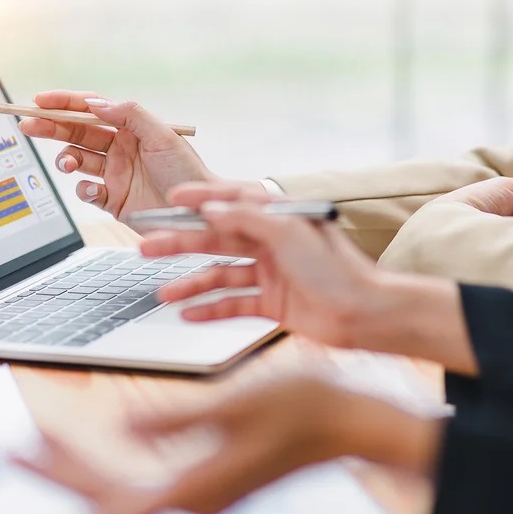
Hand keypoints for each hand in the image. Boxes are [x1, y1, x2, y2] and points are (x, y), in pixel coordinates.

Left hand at [13, 377, 440, 513]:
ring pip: (126, 490)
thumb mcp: (237, 404)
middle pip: (111, 499)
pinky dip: (114, 467)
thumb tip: (123, 432)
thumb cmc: (303, 409)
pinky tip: (100, 452)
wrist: (347, 422)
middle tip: (15, 453)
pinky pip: (146, 482)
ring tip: (42, 449)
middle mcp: (195, 500)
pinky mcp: (210, 481)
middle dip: (62, 477)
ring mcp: (203, 494)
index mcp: (197, 488)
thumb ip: (178, 421)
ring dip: (83, 470)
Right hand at [19, 90, 227, 218]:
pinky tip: (96, 191)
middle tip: (29, 125)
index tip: (40, 100)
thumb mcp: (163, 136)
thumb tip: (94, 102)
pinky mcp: (113, 201)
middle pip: (77, 132)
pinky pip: (87, 192)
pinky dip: (84, 190)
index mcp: (132, 128)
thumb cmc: (188, 173)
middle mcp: (121, 149)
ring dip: (66, 159)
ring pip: (77, 161)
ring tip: (69, 163)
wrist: (198, 215)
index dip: (65, 103)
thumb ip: (129, 114)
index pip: (92, 109)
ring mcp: (115, 175)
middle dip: (51, 127)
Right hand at [139, 183, 386, 348]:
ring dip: (192, 283)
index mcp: (279, 217)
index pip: (232, 202)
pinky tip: (189, 313)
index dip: (200, 199)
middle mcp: (272, 242)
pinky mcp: (272, 303)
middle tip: (148, 247)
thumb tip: (211, 209)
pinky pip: (234, 304)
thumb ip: (247, 218)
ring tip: (163, 292)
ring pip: (221, 275)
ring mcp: (271, 273)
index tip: (170, 200)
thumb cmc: (336, 269)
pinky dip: (211, 309)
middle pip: (217, 240)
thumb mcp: (289, 232)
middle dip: (181, 244)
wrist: (364, 314)